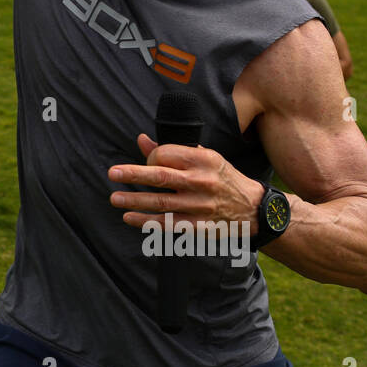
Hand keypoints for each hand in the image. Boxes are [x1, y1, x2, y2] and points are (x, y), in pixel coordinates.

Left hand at [107, 133, 264, 235]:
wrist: (254, 209)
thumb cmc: (224, 178)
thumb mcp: (205, 157)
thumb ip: (173, 150)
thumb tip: (142, 140)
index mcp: (203, 160)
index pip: (166, 154)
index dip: (150, 158)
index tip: (147, 164)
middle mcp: (202, 181)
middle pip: (161, 177)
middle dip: (134, 175)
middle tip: (113, 173)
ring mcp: (200, 206)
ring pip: (161, 203)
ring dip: (135, 200)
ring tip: (115, 198)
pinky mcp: (199, 226)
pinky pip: (168, 224)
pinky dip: (147, 221)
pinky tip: (129, 217)